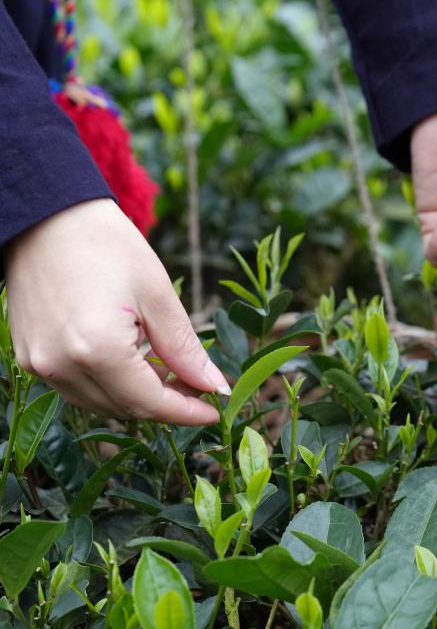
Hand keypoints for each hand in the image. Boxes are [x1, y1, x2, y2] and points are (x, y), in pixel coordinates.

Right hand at [4, 199, 227, 424]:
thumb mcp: (158, 296)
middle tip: (199, 386)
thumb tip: (214, 388)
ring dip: (138, 396)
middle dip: (166, 404)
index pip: (149, 403)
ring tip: (170, 370)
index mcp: (96, 350)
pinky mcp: (28, 356)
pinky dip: (110, 384)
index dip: (186, 412)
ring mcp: (38, 364)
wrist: (46, 216)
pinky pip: (77, 387)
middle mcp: (60, 365)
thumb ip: (185, 350)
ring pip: (100, 402)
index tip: (217, 411)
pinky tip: (134, 362)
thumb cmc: (106, 245)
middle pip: (125, 408)